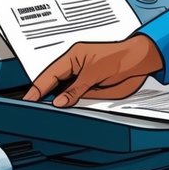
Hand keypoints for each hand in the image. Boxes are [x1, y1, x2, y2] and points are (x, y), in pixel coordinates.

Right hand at [21, 34, 165, 107]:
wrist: (140, 62)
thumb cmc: (120, 58)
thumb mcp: (94, 74)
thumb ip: (75, 89)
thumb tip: (59, 101)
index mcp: (73, 57)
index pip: (50, 74)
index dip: (38, 88)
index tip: (28, 100)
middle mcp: (76, 67)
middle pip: (54, 83)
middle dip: (44, 95)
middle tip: (33, 108)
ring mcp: (83, 78)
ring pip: (64, 92)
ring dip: (58, 101)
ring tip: (46, 111)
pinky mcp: (92, 87)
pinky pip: (76, 97)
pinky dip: (71, 103)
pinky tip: (65, 109)